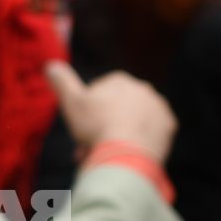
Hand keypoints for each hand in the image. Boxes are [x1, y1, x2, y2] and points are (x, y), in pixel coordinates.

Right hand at [46, 62, 176, 162]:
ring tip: (107, 154)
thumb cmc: (96, 126)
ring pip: (134, 121)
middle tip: (90, 147)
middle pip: (117, 108)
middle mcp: (142, 88)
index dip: (87, 112)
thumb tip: (51, 65)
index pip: (99, 93)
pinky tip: (127, 153)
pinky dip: (139, 141)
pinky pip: (151, 133)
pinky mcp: (168, 126)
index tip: (79, 129)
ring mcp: (158, 106)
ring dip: (121, 134)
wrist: (128, 152)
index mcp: (119, 80)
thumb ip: (62, 82)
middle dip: (103, 126)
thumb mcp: (71, 101)